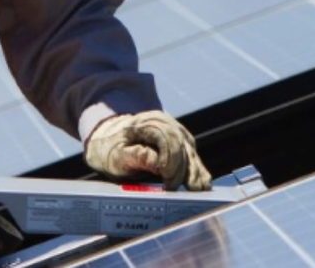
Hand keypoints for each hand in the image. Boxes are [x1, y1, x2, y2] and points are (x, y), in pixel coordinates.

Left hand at [84, 110, 211, 190]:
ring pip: (190, 150)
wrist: (111, 139)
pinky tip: (203, 184)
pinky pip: (192, 155)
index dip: (169, 159)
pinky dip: (197, 170)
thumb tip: (154, 162)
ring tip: (196, 192)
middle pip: (180, 144)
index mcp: (146, 122)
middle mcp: (164, 122)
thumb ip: (133, 156)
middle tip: (175, 191)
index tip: (166, 180)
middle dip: (181, 169)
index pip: (166, 137)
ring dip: (193, 171)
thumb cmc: (111, 149)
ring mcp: (175, 131)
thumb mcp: (114, 155)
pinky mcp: (181, 142)